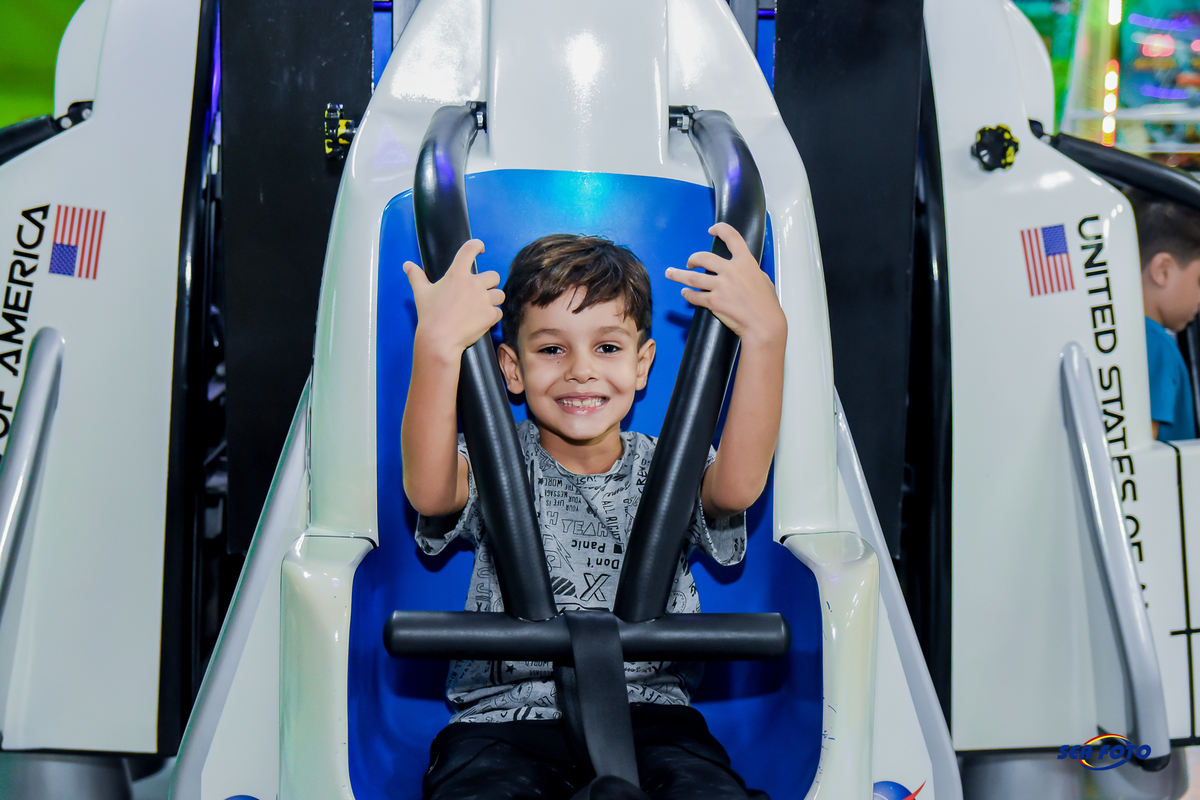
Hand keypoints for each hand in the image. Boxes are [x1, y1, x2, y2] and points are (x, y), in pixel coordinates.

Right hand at [404, 239, 503, 357]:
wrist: (439, 340)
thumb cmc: (430, 315)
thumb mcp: (421, 293)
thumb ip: (416, 276)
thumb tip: (407, 265)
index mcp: (457, 274)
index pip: (470, 249)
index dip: (478, 245)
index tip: (481, 249)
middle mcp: (474, 284)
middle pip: (494, 276)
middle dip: (489, 284)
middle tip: (478, 294)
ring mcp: (484, 299)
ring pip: (499, 294)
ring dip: (493, 300)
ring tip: (480, 308)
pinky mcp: (490, 315)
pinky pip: (499, 311)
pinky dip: (493, 315)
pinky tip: (481, 319)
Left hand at [666, 222, 785, 344]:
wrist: (764, 324)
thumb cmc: (767, 304)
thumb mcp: (763, 279)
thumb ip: (750, 271)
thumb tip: (743, 270)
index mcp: (745, 262)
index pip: (732, 237)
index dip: (720, 230)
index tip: (712, 230)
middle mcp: (731, 271)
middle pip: (703, 257)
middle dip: (693, 259)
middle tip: (690, 263)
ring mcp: (721, 286)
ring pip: (692, 277)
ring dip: (678, 274)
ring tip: (670, 273)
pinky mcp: (713, 302)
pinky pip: (694, 296)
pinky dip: (687, 294)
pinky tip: (685, 293)